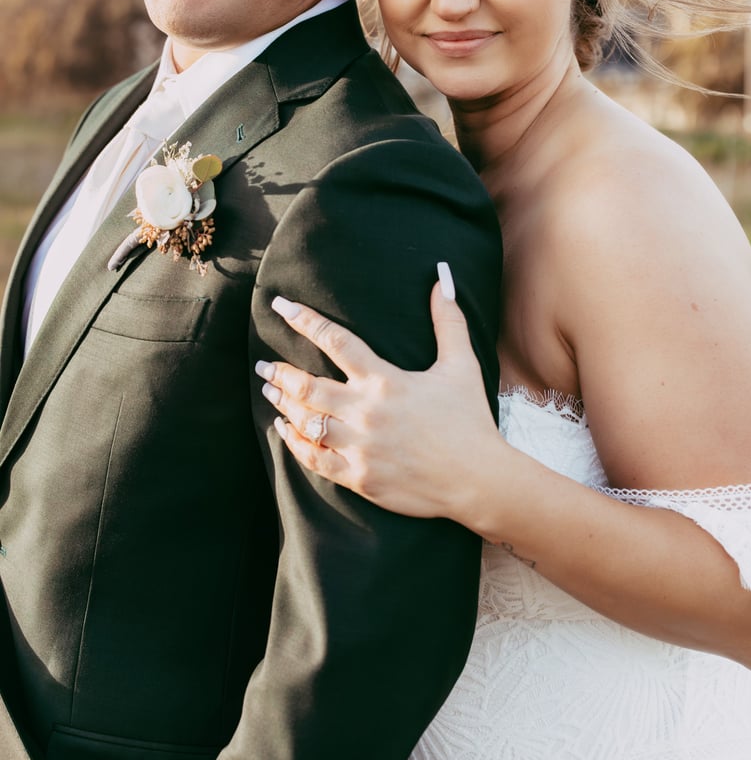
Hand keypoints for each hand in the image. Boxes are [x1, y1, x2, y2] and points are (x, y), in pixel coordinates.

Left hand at [256, 264, 501, 519]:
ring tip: (270, 390)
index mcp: (386, 380)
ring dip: (283, 404)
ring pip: (306, 421)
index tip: (281, 307)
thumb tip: (442, 278)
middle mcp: (366, 411)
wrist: (478, 480)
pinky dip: (295, 443)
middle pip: (308, 385)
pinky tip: (285, 431)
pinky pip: (314, 459)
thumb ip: (448, 321)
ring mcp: (360, 447)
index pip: (336, 341)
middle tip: (263, 363)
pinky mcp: (359, 477)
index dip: (305, 320)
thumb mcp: (462, 364)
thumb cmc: (470, 420)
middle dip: (280, 371)